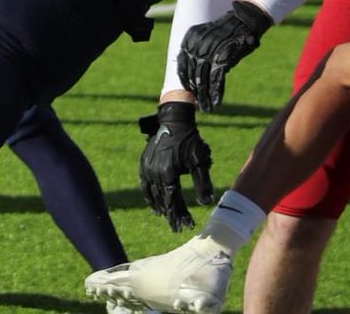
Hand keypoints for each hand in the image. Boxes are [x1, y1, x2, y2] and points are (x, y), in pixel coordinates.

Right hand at [139, 101, 213, 231]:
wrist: (174, 122)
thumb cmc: (190, 141)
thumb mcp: (200, 161)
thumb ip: (203, 183)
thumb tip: (205, 203)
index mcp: (168, 173)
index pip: (173, 201)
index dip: (179, 214)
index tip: (186, 226)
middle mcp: (154, 173)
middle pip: (163, 199)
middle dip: (171, 213)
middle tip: (178, 226)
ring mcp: (147, 167)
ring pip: (151, 193)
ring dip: (159, 206)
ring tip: (165, 215)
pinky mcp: (144, 162)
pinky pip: (144, 184)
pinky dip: (148, 194)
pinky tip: (154, 200)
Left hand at [178, 0, 272, 111]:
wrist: (245, 19)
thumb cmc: (227, 30)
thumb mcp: (207, 35)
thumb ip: (198, 50)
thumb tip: (194, 72)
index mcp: (190, 38)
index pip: (182, 62)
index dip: (184, 78)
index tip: (187, 89)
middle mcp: (197, 45)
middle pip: (193, 73)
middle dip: (195, 91)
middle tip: (197, 104)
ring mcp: (210, 52)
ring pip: (203, 79)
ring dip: (205, 96)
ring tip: (206, 108)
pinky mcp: (223, 59)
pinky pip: (217, 79)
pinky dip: (216, 92)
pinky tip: (216, 102)